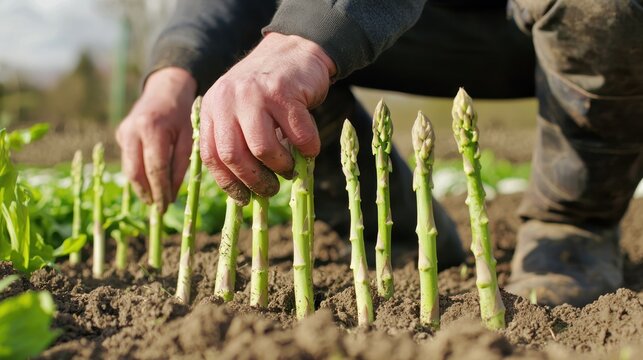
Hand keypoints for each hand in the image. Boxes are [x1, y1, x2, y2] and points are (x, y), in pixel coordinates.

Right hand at [116, 67, 196, 211]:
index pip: (155, 168)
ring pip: (129, 169)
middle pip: (136, 172)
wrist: (166, 89)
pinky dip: (139, 174)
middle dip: (148, 193)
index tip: (166, 205)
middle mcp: (132, 130)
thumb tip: (172, 194)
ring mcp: (123, 132)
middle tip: (159, 209)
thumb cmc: (183, 113)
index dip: (160, 189)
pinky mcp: (121, 134)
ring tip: (155, 200)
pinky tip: (151, 184)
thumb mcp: (189, 136)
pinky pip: (129, 160)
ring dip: (141, 188)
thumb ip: (181, 164)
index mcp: (152, 128)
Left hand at [200, 32, 335, 204]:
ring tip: (289, 168)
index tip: (244, 198)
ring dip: (280, 166)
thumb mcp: (239, 110)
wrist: (294, 50)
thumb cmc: (268, 91)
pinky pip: (297, 135)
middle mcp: (228, 100)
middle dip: (255, 180)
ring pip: (263, 149)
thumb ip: (237, 140)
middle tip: (271, 188)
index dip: (229, 183)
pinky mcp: (283, 92)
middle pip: (234, 156)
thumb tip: (246, 190)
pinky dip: (307, 148)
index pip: (212, 156)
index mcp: (213, 109)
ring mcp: (255, 94)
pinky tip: (309, 148)